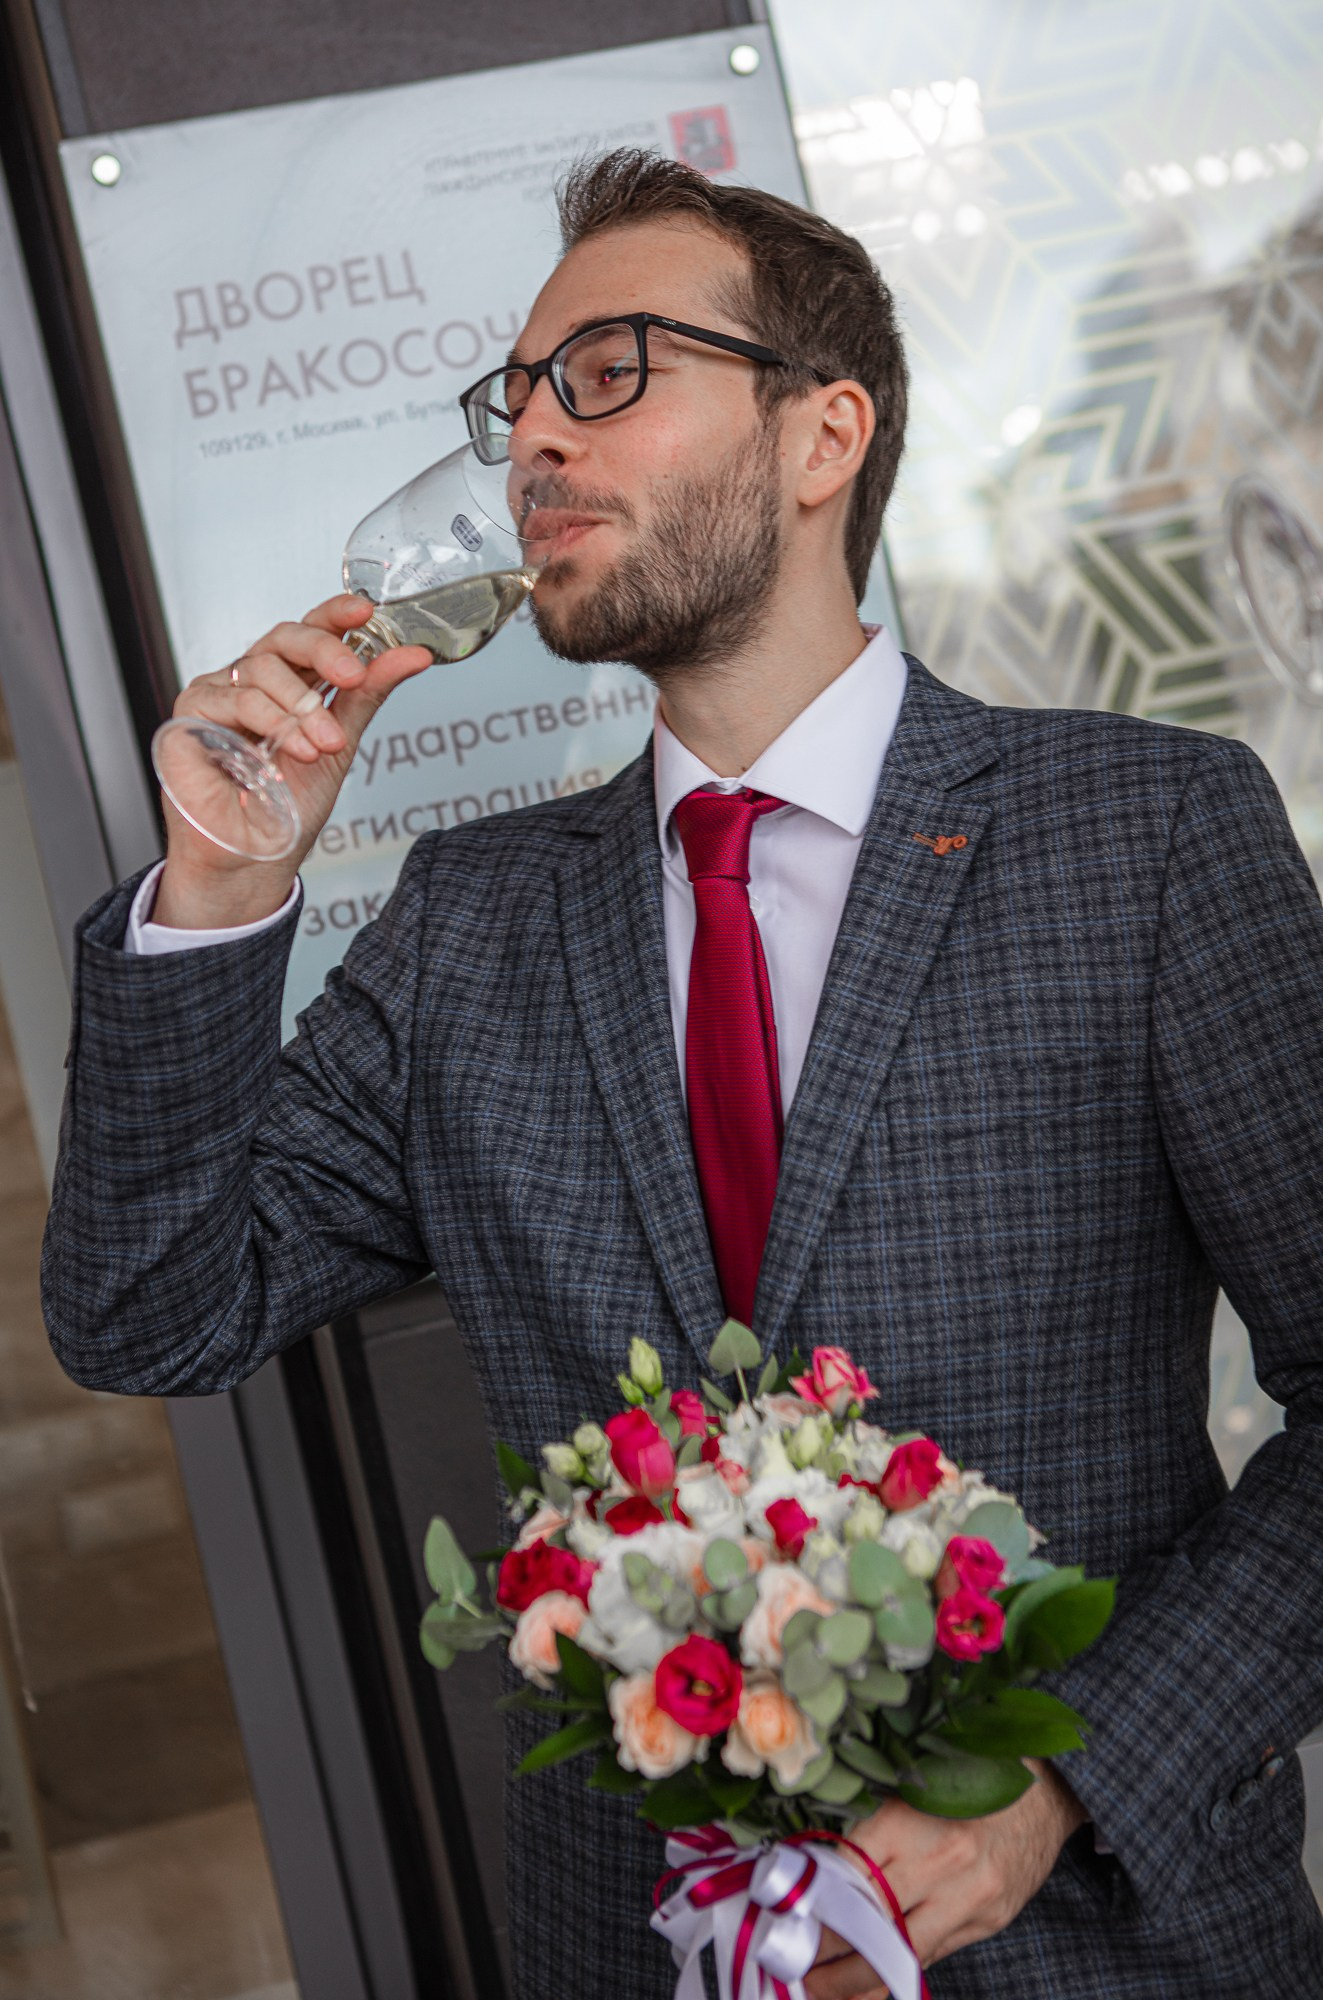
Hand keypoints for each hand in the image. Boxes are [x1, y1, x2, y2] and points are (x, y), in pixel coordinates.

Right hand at [155, 594, 430, 926]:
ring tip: (321, 744)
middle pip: (285, 638)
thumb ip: (368, 695)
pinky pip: (232, 699)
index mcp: (288, 682)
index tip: (364, 610)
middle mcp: (251, 681)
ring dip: (301, 706)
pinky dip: (270, 722)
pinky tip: (288, 751)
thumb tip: (413, 656)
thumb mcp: (340, 744)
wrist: (255, 858)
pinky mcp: (190, 716)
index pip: (308, 630)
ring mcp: (217, 694)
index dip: (334, 614)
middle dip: (325, 652)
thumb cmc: (288, 807)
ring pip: (261, 668)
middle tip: (353, 675)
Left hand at [806, 1762, 1087, 1997]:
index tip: (780, 1918)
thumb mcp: (914, 1788)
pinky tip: (864, 1990)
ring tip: (815, 1988)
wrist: (1044, 1789)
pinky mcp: (986, 1921)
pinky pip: (928, 1959)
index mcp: (910, 1818)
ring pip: (896, 1951)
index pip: (846, 1872)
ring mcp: (966, 1898)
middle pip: (866, 1919)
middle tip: (785, 1961)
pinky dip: (892, 1977)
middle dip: (820, 1949)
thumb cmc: (969, 1778)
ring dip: (850, 1978)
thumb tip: (817, 1868)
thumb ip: (874, 1829)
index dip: (810, 1902)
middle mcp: (939, 1861)